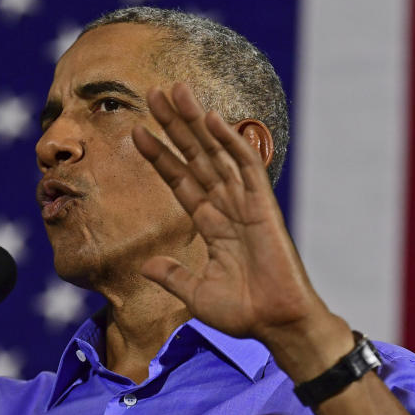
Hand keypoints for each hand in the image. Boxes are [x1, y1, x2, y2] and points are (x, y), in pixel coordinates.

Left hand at [131, 83, 337, 352]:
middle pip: (195, 156)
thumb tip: (146, 266)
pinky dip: (231, 140)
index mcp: (210, 223)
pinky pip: (246, 165)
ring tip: (176, 91)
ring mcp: (244, 202)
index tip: (138, 131)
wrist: (276, 323)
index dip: (160, 155)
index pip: (180, 180)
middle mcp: (226, 206)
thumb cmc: (243, 312)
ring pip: (216, 152)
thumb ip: (173, 276)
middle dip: (174, 125)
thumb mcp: (196, 294)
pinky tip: (213, 117)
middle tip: (154, 93)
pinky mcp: (263, 205)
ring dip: (196, 121)